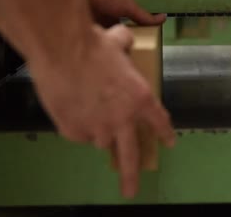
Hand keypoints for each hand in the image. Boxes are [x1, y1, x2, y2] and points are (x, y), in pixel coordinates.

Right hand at [28, 24, 175, 198]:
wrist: (61, 49)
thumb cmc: (92, 43)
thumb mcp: (117, 42)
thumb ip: (125, 45)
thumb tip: (125, 39)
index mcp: (139, 98)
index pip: (158, 121)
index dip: (164, 133)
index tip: (169, 143)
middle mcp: (121, 119)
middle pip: (129, 155)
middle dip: (131, 175)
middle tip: (131, 191)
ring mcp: (96, 128)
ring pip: (99, 139)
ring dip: (98, 132)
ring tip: (89, 112)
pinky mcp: (73, 130)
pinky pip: (76, 133)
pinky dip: (76, 125)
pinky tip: (70, 106)